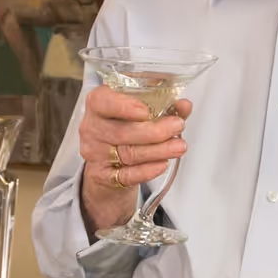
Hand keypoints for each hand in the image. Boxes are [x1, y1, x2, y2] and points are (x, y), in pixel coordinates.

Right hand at [79, 86, 191, 233]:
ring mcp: (96, 154)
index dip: (123, 106)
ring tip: (178, 146)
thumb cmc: (124, 129)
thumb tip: (184, 106)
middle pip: (122, 132)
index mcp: (98, 105)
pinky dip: (147, 170)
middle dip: (154, 131)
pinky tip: (162, 164)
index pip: (102, 102)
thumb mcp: (139, 112)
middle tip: (176, 126)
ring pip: (128, 154)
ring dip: (158, 150)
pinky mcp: (103, 176)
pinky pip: (127, 175)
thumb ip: (163, 106)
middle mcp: (93, 129)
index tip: (145, 111)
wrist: (108, 163)